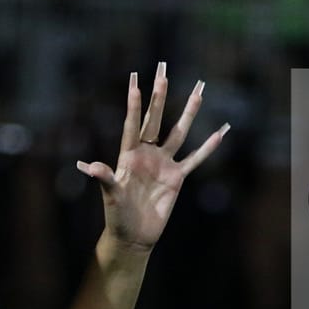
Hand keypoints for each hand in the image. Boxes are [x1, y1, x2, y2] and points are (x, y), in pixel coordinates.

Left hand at [76, 61, 229, 250]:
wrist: (133, 236)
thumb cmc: (117, 216)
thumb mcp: (110, 196)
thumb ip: (104, 179)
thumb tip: (88, 166)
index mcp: (128, 156)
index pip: (132, 124)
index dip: (134, 104)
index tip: (135, 82)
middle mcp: (147, 154)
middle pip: (155, 120)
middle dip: (159, 96)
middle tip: (163, 72)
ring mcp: (164, 163)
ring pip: (179, 132)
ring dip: (189, 113)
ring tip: (199, 92)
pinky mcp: (177, 177)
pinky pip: (195, 159)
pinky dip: (208, 147)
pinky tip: (221, 132)